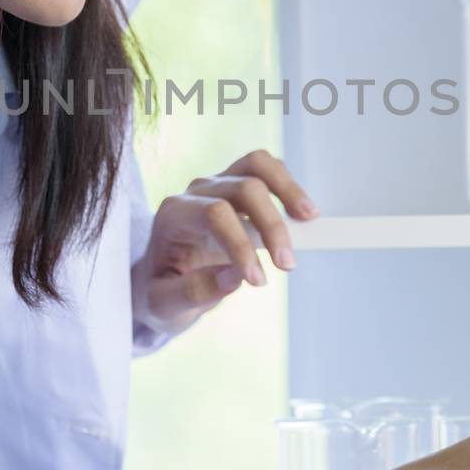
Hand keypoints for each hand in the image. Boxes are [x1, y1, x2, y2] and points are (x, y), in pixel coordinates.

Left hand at [131, 149, 318, 336]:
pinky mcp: (236, 185)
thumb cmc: (161, 289)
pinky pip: (266, 170)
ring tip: (310, 219)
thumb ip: (193, 293)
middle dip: (271, 225)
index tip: (259, 281)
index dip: (241, 244)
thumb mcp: (164, 304)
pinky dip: (288, 187)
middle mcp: (195, 192)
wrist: (159, 275)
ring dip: (288, 190)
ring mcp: (217, 184)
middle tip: (288, 265)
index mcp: (173, 216)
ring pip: (257, 165)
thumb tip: (235, 278)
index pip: (214, 214)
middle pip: (243, 188)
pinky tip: (305, 214)